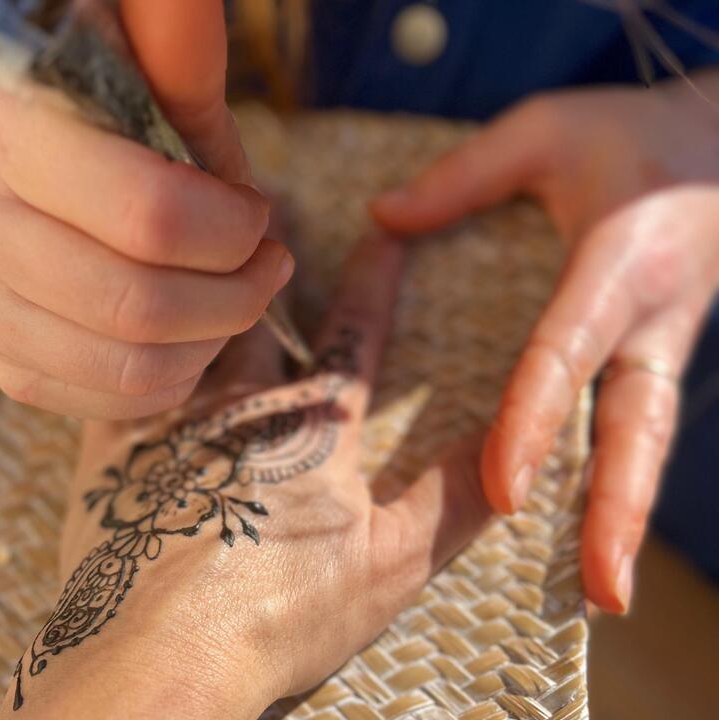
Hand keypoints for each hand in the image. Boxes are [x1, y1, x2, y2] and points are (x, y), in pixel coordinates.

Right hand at [0, 1, 288, 418]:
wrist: (30, 183)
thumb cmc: (114, 131)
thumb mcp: (149, 79)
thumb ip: (178, 51)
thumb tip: (194, 5)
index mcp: (7, 133)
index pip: (149, 213)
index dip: (231, 228)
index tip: (257, 214)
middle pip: (139, 302)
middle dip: (236, 294)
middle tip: (267, 268)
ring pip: (132, 365)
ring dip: (214, 338)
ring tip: (234, 300)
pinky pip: (113, 402)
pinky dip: (178, 377)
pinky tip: (191, 337)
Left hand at [0, 236, 491, 718]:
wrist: (163, 644)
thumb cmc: (280, 611)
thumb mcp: (389, 565)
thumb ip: (451, 502)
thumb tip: (512, 457)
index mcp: (311, 428)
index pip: (353, 337)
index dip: (374, 282)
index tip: (386, 232)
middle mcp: (240, 403)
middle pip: (258, 309)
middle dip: (269, 252)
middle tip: (268, 196)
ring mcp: (171, 416)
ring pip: (186, 323)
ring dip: (195, 276)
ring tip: (190, 237)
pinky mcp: (111, 441)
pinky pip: (118, 364)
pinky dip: (124, 332)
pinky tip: (112, 312)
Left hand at [371, 71, 718, 612]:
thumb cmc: (631, 135)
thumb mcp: (547, 130)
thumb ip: (466, 176)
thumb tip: (381, 216)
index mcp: (617, 265)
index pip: (565, 354)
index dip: (533, 421)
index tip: (503, 486)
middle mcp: (650, 319)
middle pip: (635, 427)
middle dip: (617, 508)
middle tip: (601, 590)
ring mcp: (664, 345)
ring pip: (646, 440)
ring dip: (626, 516)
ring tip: (606, 595)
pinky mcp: (657, 356)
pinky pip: (637, 426)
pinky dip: (620, 483)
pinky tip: (596, 536)